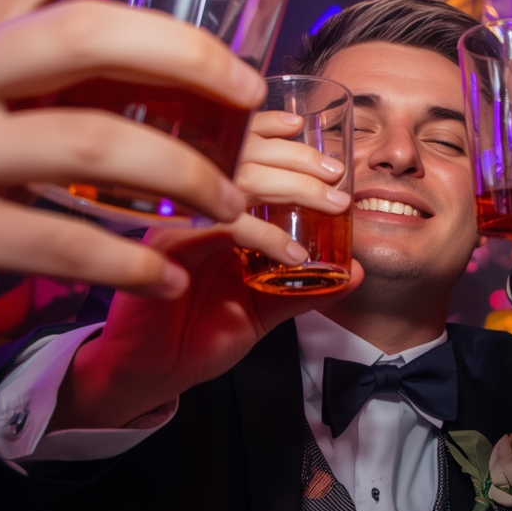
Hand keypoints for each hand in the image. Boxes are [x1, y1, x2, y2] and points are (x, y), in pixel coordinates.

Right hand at [53, 111, 359, 428]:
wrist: (156, 372)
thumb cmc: (199, 333)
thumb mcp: (264, 307)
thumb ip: (306, 287)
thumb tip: (355, 271)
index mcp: (212, 209)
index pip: (245, 156)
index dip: (280, 138)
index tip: (324, 150)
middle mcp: (193, 207)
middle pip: (243, 157)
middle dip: (296, 160)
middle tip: (336, 177)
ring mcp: (180, 222)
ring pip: (234, 183)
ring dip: (288, 189)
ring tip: (328, 208)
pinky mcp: (167, 248)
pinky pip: (219, 227)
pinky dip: (262, 236)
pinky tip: (292, 252)